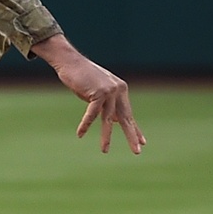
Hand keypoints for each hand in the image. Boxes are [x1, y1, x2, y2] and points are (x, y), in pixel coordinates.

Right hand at [32, 34, 145, 153]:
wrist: (70, 61)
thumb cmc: (81, 77)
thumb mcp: (98, 92)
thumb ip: (108, 104)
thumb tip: (116, 120)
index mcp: (121, 90)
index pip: (128, 114)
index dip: (135, 129)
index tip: (142, 142)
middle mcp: (118, 90)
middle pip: (125, 118)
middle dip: (131, 136)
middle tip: (138, 151)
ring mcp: (110, 91)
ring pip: (108, 119)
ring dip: (106, 136)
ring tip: (104, 151)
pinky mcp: (99, 92)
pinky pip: (92, 114)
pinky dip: (85, 124)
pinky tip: (80, 134)